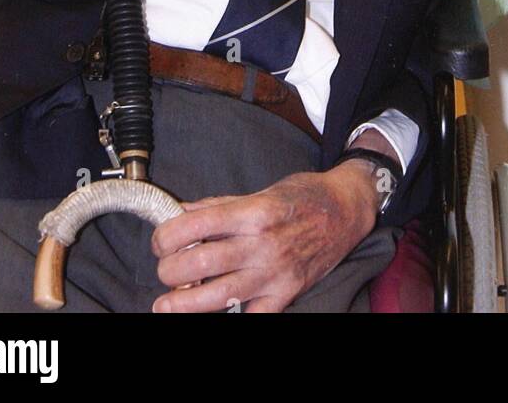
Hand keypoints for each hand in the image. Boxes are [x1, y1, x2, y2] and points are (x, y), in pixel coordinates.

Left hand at [150, 164, 380, 313]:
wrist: (347, 209)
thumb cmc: (304, 196)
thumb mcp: (262, 190)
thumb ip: (220, 205)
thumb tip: (182, 213)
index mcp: (253, 211)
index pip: (195, 225)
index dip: (167, 235)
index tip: (161, 241)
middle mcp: (262, 243)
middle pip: (199, 263)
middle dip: (170, 270)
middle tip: (165, 269)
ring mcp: (274, 272)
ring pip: (218, 296)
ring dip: (185, 303)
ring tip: (167, 303)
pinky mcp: (287, 293)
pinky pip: (254, 316)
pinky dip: (233, 316)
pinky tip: (216, 313)